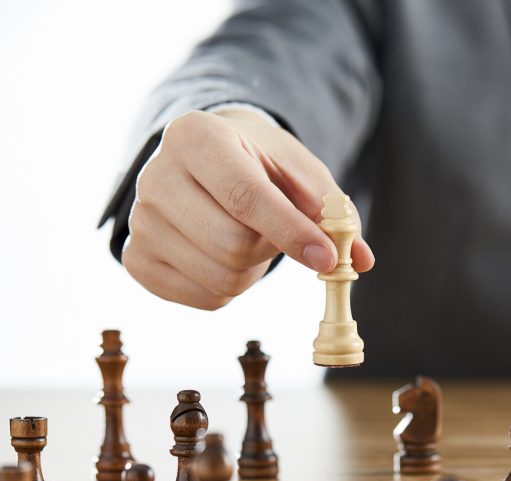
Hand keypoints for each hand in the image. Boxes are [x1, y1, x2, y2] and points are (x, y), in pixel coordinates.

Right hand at [122, 108, 373, 309]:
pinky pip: (203, 299)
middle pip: (231, 245)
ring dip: (254, 270)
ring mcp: (139, 221)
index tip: (327, 259)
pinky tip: (225, 255)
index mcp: (196, 137)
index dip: (291, 233)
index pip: (244, 196)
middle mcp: (155, 176)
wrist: (210, 161)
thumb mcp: (302, 173)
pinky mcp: (136, 259)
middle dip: (271, 249)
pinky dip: (231, 289)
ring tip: (248, 237)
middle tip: (276, 231)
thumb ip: (332, 212)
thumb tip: (360, 260)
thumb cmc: (262, 164)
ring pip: (219, 278)